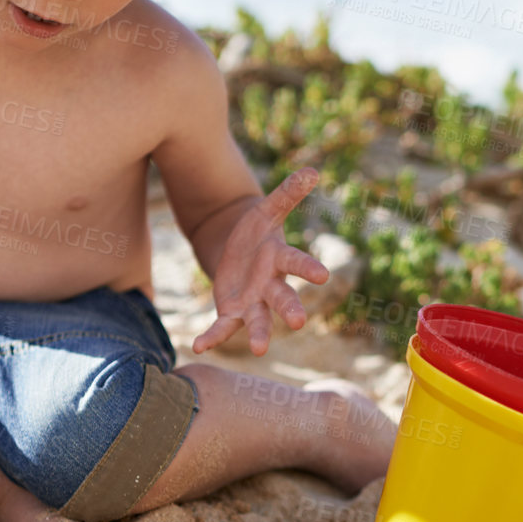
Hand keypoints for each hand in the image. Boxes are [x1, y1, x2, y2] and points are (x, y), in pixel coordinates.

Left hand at [192, 167, 330, 356]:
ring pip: (259, 320)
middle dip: (290, 309)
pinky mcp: (232, 312)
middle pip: (283, 297)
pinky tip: (199, 346)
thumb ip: (288, 194)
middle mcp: (271, 285)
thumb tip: (312, 171)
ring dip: (260, 335)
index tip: (324, 276)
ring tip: (260, 350)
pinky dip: (213, 338)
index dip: (308, 268)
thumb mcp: (267, 210)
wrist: (235, 252)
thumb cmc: (256, 231)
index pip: (296, 263)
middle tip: (298, 323)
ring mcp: (253, 302)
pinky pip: (223, 328)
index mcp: (280, 259)